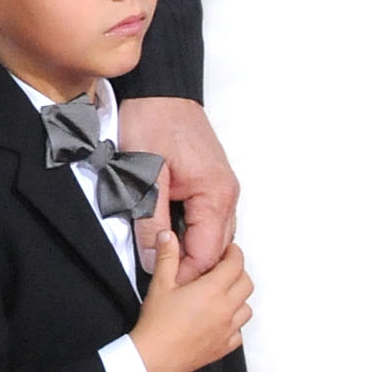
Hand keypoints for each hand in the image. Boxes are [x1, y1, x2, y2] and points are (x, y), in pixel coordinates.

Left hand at [117, 97, 237, 274]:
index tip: (161, 281)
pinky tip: (168, 230)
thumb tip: (153, 261)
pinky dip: (191, 230)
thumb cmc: (152, 123)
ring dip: (190, 248)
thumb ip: (150, 222)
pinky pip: (208, 218)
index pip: (207, 255)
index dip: (185, 274)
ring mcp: (222, 188)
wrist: (159, 90)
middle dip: (190, 266)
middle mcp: (227, 194)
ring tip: (162, 254)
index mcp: (215, 195)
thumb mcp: (144, 177)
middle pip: (215, 249)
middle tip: (159, 272)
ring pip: (213, 235)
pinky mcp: (212, 181)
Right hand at [134, 228, 251, 371]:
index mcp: (212, 290)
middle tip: (225, 270)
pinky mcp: (224, 347)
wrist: (153, 358)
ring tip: (223, 295)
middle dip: (238, 273)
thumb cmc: (157, 323)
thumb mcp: (160, 284)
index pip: (236, 264)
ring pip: (247, 308)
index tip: (228, 251)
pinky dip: (234, 324)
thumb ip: (167, 256)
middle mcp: (225, 309)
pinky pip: (239, 332)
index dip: (234, 254)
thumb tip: (168, 236)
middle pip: (247, 284)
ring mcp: (227, 329)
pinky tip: (220, 321)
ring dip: (238, 298)